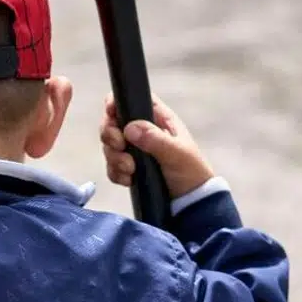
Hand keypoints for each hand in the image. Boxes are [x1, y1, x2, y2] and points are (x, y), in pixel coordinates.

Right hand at [99, 94, 214, 198]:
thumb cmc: (191, 171)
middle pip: (112, 123)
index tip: (111, 114)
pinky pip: (111, 167)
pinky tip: (129, 180)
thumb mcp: (176, 153)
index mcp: (157, 119)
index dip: (116, 103)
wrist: (191, 201)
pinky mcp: (129, 169)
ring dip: (114, 158)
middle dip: (110, 136)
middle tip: (120, 147)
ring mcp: (134, 151)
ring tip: (131, 170)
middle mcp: (143, 131)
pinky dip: (116, 173)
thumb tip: (129, 128)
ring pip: (109, 147)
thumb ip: (155, 139)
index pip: (131, 100)